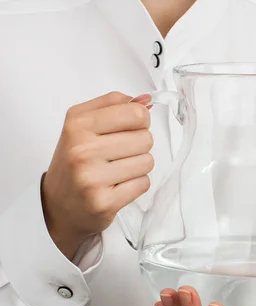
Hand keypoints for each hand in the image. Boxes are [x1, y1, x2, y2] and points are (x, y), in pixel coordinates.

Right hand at [42, 92, 153, 258]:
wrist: (58, 205)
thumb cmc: (75, 162)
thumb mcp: (83, 125)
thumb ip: (114, 105)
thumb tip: (147, 99)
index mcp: (78, 124)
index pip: (136, 113)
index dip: (141, 120)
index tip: (129, 128)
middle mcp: (82, 149)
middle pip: (145, 138)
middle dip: (139, 145)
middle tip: (119, 154)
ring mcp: (92, 178)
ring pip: (147, 161)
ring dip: (138, 166)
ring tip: (118, 170)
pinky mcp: (104, 202)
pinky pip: (144, 183)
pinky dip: (136, 184)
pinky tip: (118, 186)